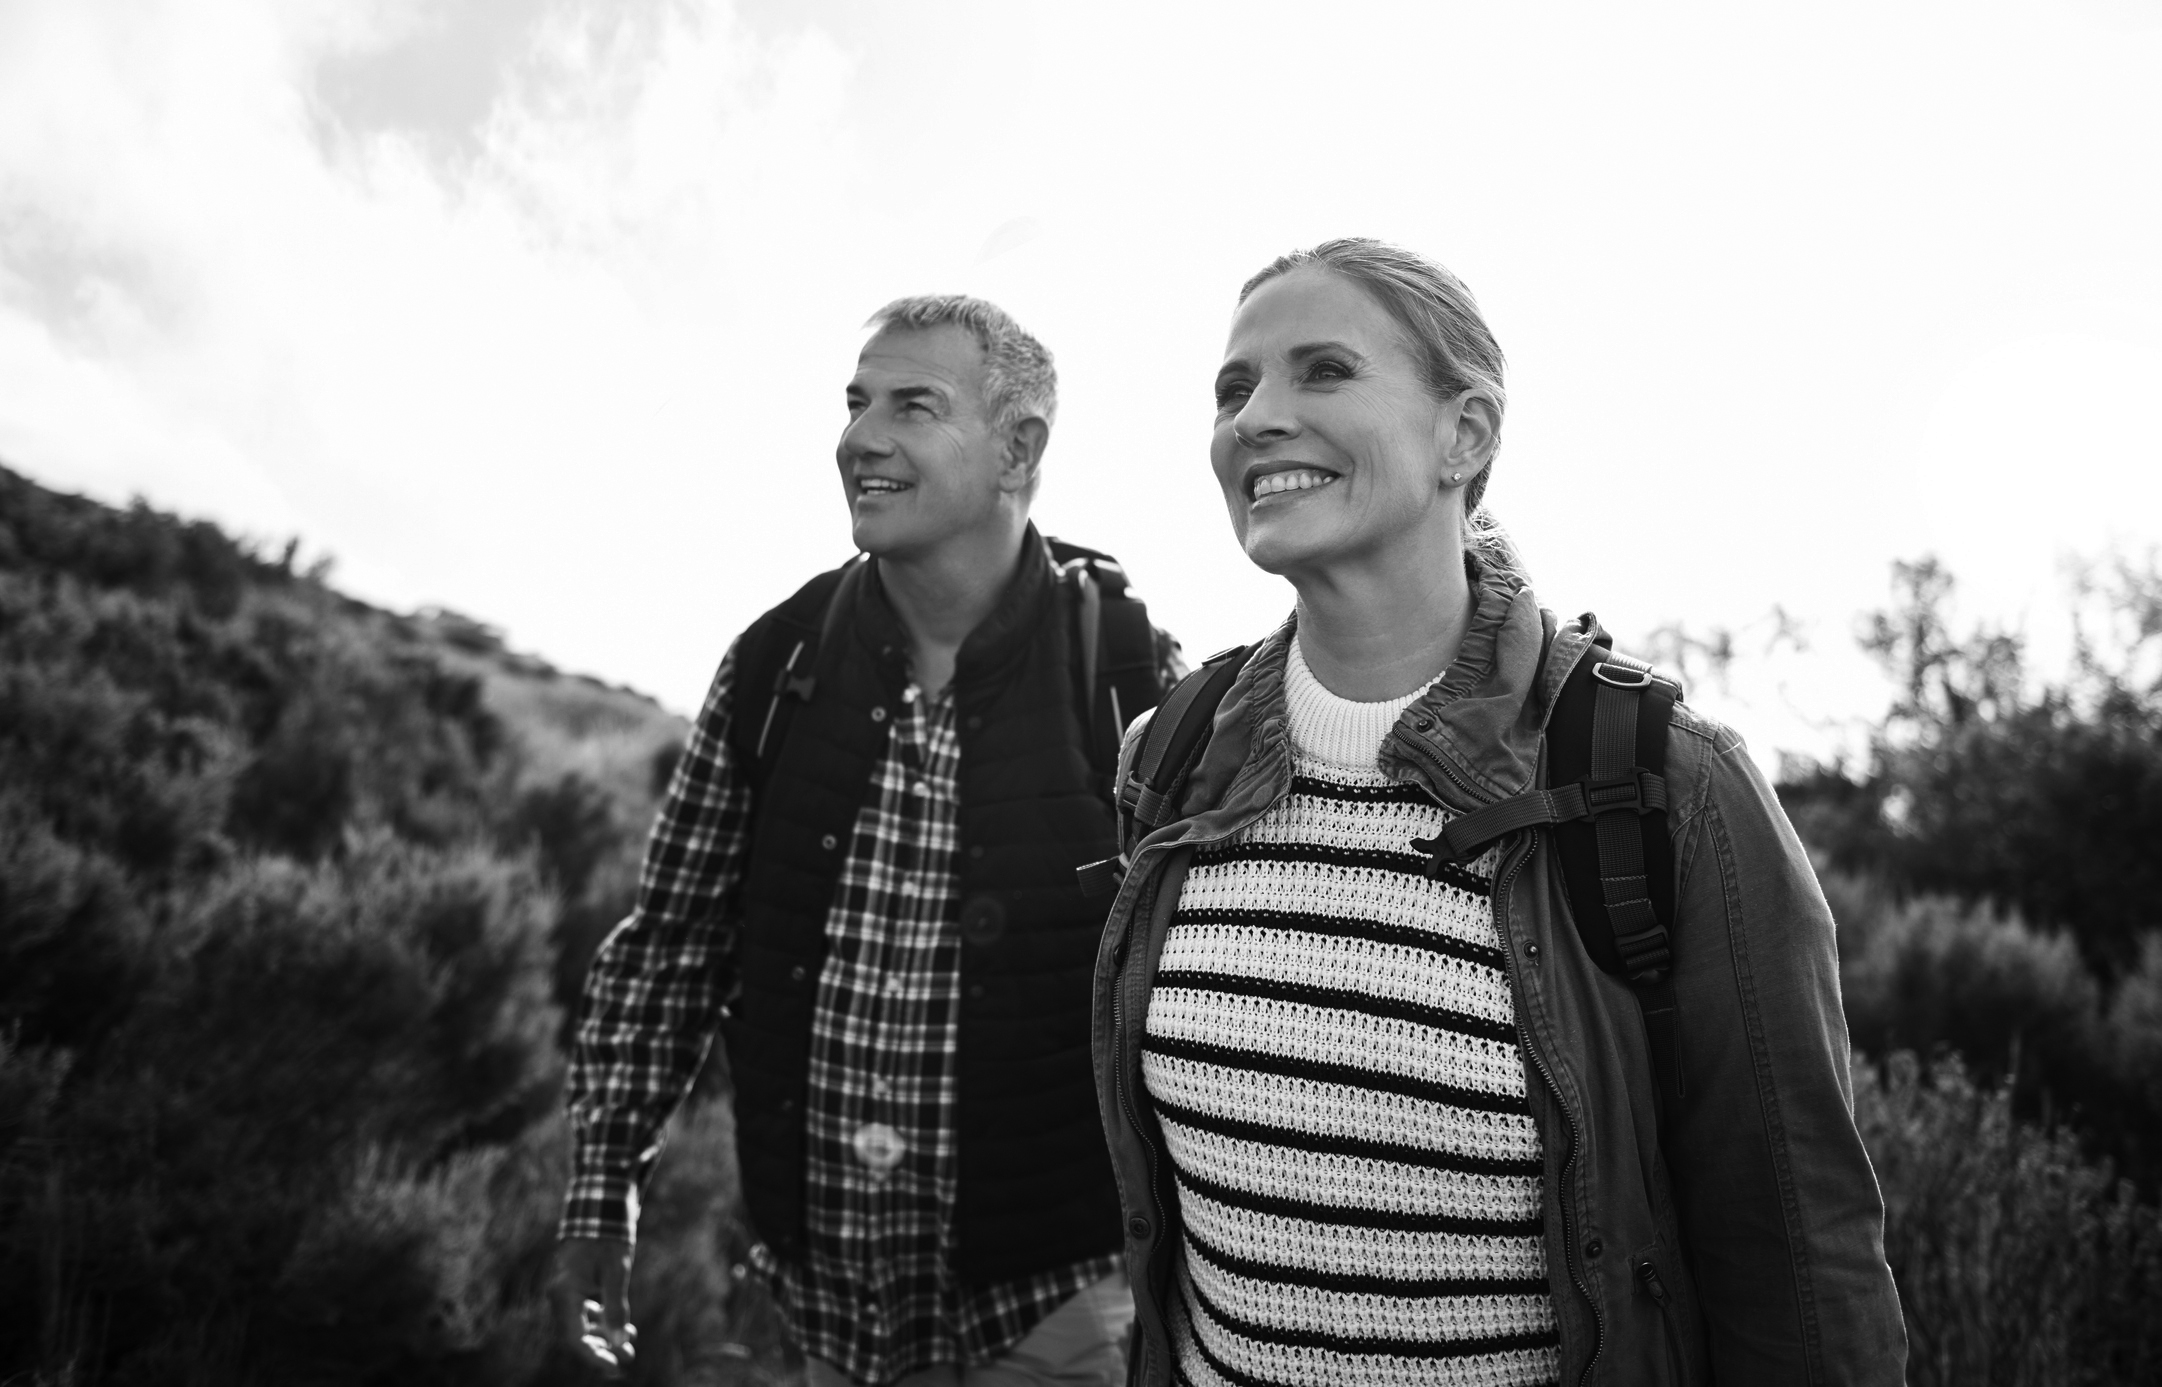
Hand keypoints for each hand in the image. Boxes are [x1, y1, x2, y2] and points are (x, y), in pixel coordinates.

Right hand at [551, 1237, 637, 1377]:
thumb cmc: (608, 1238)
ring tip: (631, 1344)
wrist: (601, 1210)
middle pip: (577, 1337)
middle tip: (628, 1360)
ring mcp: (567, 1294)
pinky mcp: (576, 1290)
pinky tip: (624, 1327)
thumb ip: (617, 1308)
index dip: (594, 1358)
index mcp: (564, 1293)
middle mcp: (560, 1297)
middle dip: (602, 1351)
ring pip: (582, 1328)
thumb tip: (620, 1342)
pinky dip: (603, 1324)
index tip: (616, 1368)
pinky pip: (586, 1316)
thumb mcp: (617, 1272)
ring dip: (604, 1339)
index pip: (575, 1339)